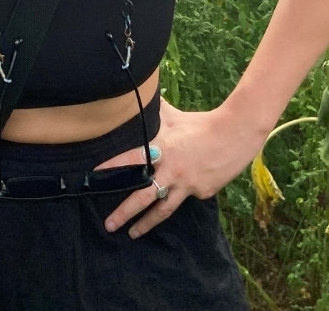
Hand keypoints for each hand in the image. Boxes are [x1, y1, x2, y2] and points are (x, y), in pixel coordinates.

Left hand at [97, 97, 267, 238]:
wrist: (235, 134)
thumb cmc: (201, 123)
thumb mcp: (176, 117)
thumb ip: (157, 112)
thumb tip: (141, 96)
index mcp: (162, 149)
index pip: (131, 160)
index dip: (112, 167)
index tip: (94, 175)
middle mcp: (171, 171)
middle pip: (143, 196)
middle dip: (124, 212)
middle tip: (109, 224)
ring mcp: (186, 185)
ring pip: (162, 209)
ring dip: (145, 223)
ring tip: (132, 233)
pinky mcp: (201, 193)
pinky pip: (186, 197)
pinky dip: (179, 197)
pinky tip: (180, 194)